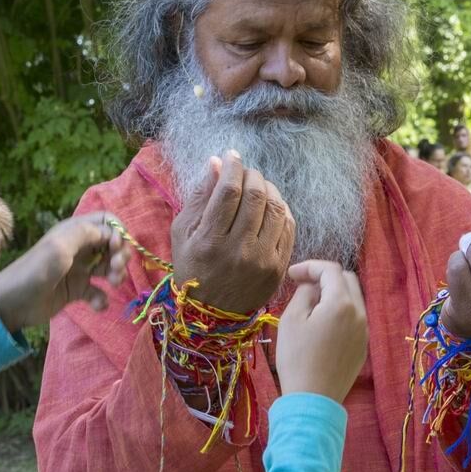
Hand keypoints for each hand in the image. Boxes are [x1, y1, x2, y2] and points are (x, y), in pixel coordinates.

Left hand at [0, 212, 131, 330]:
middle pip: (112, 245)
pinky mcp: (77, 291)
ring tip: (112, 285)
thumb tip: (111, 234)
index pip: (107, 222)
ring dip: (117, 275)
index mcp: (75, 231)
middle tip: (115, 270)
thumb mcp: (60, 245)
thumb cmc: (36, 270)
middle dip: (120, 256)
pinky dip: (102, 299)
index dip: (118, 233)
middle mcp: (80, 248)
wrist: (14, 303)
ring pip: (109, 267)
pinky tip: (96, 305)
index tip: (115, 249)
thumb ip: (87, 233)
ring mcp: (79, 270)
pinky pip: (99, 292)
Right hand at [171, 150, 295, 314]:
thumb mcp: (182, 234)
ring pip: (276, 208)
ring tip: (259, 186)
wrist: (211, 315)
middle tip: (246, 172)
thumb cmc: (192, 269)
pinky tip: (271, 206)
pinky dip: (282, 209)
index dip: (233, 166)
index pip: (228, 191)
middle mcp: (238, 251)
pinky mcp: (278, 267)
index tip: (232, 156)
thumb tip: (216, 163)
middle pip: (255, 196)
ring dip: (269, 189)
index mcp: (209, 241)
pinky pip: (288, 227)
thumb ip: (199, 197)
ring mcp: (262, 260)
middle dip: (252, 175)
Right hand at [276, 261, 367, 402]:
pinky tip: (323, 325)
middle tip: (302, 285)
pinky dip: (340, 312)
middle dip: (325, 277)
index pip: (331, 270)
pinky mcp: (363, 347)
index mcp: (342, 303)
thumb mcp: (292, 320)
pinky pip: (355, 319)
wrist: (313, 400)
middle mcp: (360, 314)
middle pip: (348, 280)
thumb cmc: (297, 358)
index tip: (291, 275)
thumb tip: (313, 287)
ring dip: (334, 294)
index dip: (310, 266)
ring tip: (311, 305)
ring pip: (353, 300)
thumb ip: (304, 293)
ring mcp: (365, 331)